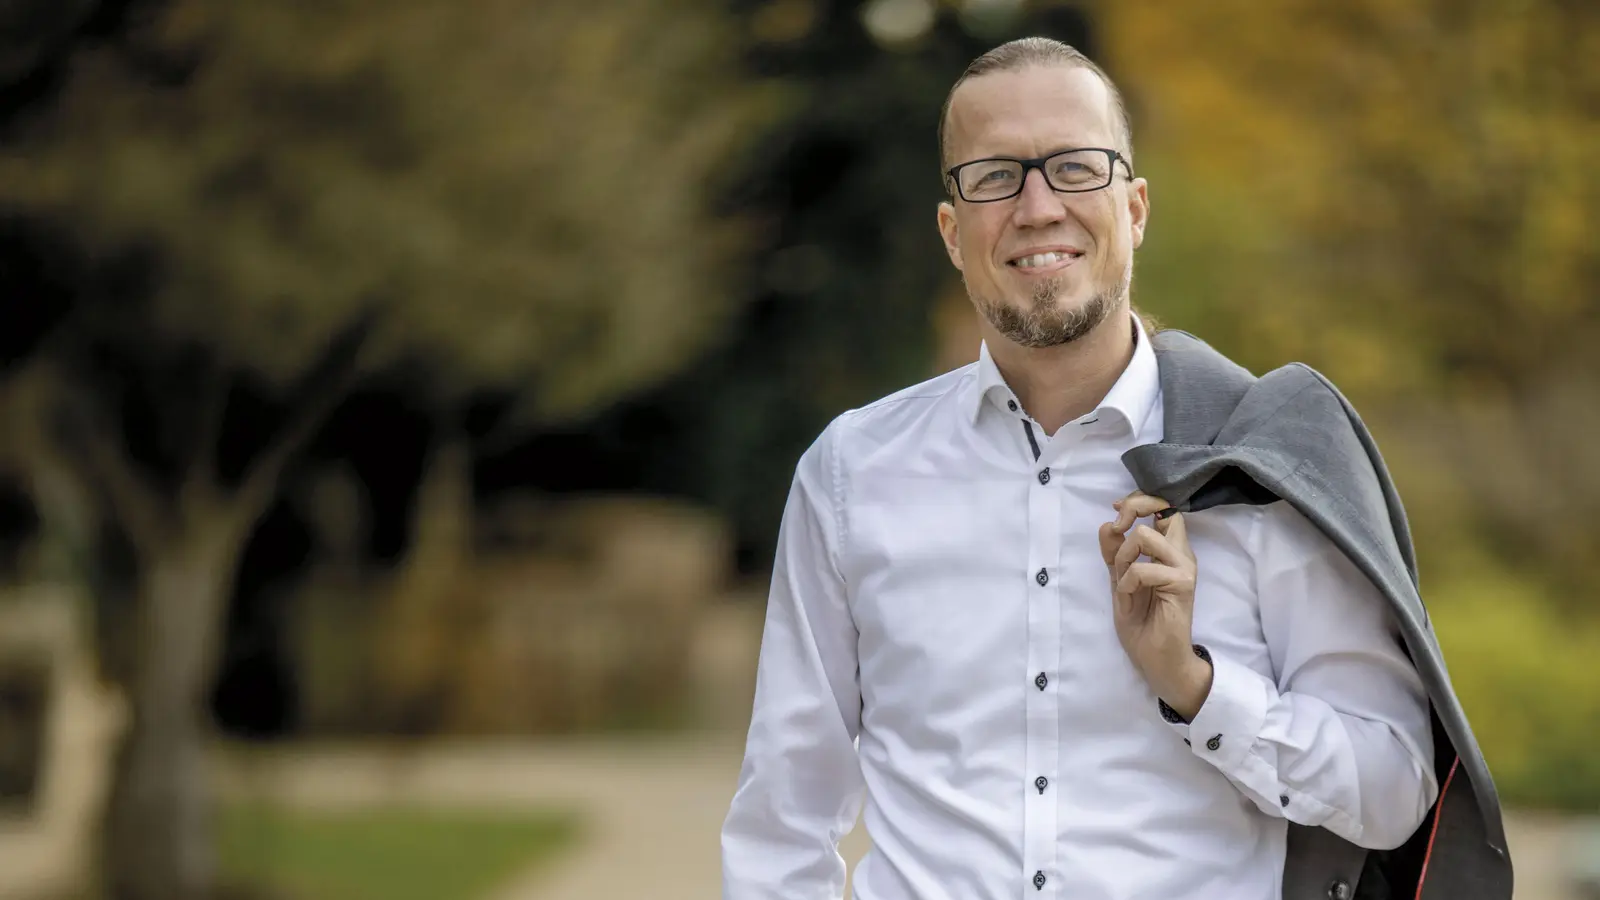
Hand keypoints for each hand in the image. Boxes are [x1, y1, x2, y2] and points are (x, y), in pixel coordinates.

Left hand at [1098, 491, 1211, 718]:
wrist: (1155, 658)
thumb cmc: (1141, 622)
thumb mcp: (1118, 580)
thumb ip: (1114, 552)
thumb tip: (1107, 523)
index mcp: (1169, 551)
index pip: (1163, 508)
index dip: (1139, 501)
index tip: (1116, 511)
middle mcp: (1181, 554)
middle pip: (1165, 510)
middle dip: (1133, 510)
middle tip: (1117, 529)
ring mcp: (1185, 568)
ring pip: (1146, 536)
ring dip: (1123, 556)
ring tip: (1123, 579)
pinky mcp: (1183, 584)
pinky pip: (1143, 569)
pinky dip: (1126, 582)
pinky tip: (1129, 597)